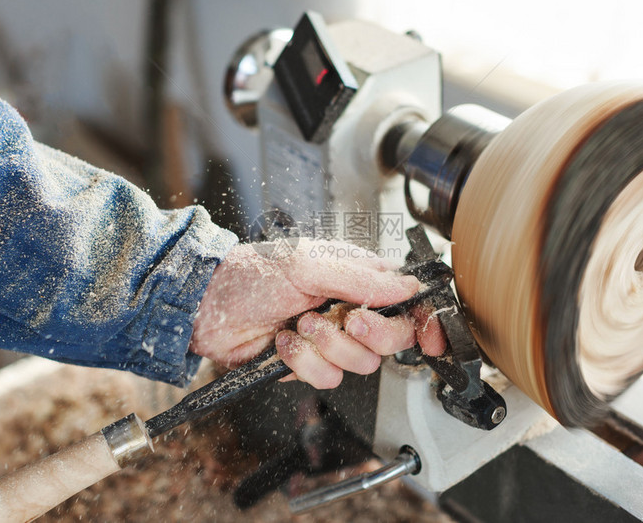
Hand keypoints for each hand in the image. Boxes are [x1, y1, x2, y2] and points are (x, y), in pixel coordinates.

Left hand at [191, 239, 445, 388]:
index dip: (426, 322)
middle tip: (347, 320)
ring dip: (327, 345)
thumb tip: (408, 287)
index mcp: (359, 277)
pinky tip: (283, 343)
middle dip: (371, 334)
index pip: (408, 301)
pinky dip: (304, 362)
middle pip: (393, 338)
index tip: (434, 339)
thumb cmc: (252, 273)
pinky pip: (328, 378)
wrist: (208, 307)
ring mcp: (330, 339)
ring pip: (362, 363)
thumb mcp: (309, 264)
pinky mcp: (310, 364)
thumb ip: (362, 278)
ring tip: (299, 324)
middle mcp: (350, 308)